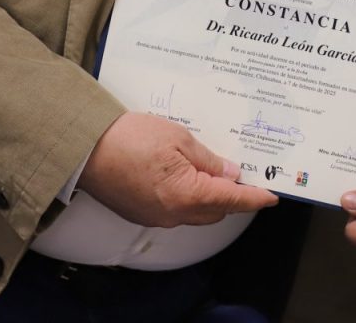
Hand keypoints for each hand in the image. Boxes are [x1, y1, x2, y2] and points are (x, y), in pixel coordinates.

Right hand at [79, 112, 277, 227]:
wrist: (84, 148)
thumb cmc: (128, 138)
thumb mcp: (178, 138)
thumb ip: (208, 159)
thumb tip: (229, 172)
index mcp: (187, 196)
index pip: (232, 200)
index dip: (254, 197)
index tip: (271, 195)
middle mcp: (172, 214)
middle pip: (215, 211)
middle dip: (232, 196)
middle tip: (242, 173)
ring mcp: (155, 216)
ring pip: (195, 212)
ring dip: (208, 196)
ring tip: (213, 169)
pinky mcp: (140, 212)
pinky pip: (174, 209)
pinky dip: (186, 196)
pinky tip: (185, 174)